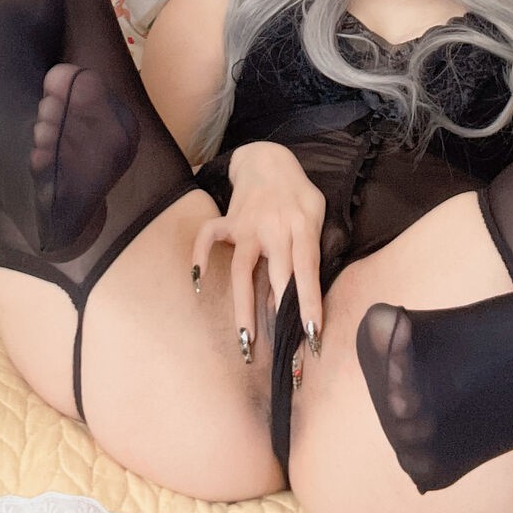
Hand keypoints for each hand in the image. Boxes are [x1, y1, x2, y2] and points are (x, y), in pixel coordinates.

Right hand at [190, 141, 325, 366]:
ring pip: (242, 269)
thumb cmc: (297, 194)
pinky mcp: (228, 221)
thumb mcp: (316, 212)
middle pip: (278, 277)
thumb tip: (296, 296)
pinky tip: (196, 281)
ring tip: (244, 341)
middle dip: (281, 316)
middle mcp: (274, 228)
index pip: (308, 270)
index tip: (313, 334)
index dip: (310, 302)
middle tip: (284, 355)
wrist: (268, 158)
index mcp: (301, 227)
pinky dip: (199, 256)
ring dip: (243, 306)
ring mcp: (247, 225)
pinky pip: (208, 237)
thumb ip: (310, 249)